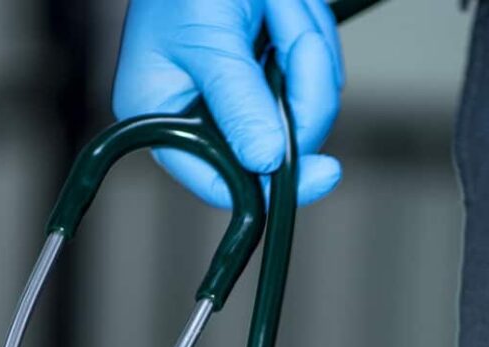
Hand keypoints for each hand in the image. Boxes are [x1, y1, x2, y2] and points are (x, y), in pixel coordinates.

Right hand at [113, 0, 343, 207]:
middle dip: (298, 82)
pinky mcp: (270, 73)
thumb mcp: (207, 38)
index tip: (322, 173)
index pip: (220, 182)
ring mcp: (242, 96)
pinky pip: (313, 74)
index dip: (271, 186)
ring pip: (304, 105)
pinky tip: (284, 7)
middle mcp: (204, 116)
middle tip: (291, 30)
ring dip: (304, 46)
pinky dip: (309, 34)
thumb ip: (237, 100)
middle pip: (277, 142)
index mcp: (166, 120)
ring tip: (277, 4)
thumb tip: (264, 160)